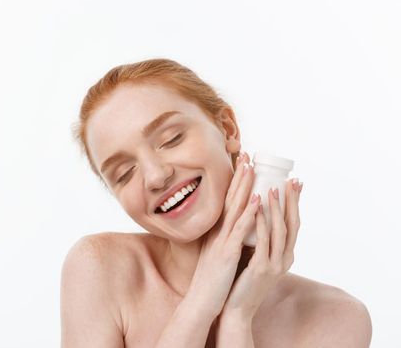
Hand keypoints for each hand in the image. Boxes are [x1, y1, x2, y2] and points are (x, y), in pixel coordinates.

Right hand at [187, 151, 260, 318]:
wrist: (201, 302)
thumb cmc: (210, 282)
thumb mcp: (215, 255)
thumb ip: (222, 240)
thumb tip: (232, 232)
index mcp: (216, 232)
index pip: (226, 201)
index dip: (234, 182)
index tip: (242, 163)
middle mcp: (217, 232)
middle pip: (229, 198)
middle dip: (239, 176)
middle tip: (247, 154)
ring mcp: (221, 241)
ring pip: (234, 209)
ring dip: (243, 186)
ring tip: (251, 167)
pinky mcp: (226, 254)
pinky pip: (238, 230)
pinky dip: (248, 214)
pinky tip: (256, 199)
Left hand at [218, 173, 302, 322]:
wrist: (235, 308)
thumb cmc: (242, 280)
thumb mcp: (256, 257)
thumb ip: (261, 241)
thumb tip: (258, 218)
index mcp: (284, 255)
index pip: (293, 224)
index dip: (295, 203)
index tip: (295, 183)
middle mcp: (284, 259)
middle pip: (292, 224)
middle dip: (292, 201)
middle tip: (292, 180)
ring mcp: (274, 265)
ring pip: (280, 231)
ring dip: (276, 208)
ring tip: (272, 187)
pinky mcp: (261, 269)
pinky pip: (263, 241)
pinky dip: (261, 222)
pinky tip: (257, 207)